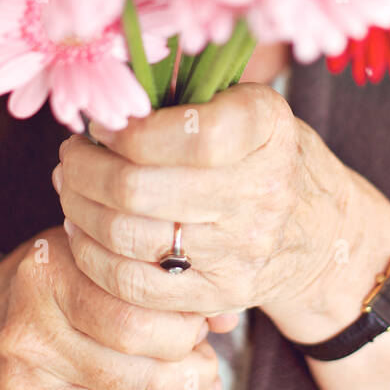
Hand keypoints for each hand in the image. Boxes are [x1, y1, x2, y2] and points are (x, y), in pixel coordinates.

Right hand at [0, 227, 221, 389]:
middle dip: (191, 377)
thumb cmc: (71, 282)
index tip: (199, 328)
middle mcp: (29, 338)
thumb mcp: (105, 260)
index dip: (185, 331)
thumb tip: (226, 315)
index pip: (134, 321)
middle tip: (207, 367)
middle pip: (138, 378)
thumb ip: (164, 280)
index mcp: (47, 279)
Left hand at [53, 83, 352, 333]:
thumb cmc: (259, 151)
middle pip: (139, 189)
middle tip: (71, 155)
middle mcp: (261, 191)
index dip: (129, 132)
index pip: (189, 136)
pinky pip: (135, 287)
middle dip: (85, 169)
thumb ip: (184, 94)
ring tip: (71, 187)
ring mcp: (242, 250)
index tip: (102, 125)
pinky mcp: (220, 295)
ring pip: (128, 238)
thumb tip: (109, 100)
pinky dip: (93, 259)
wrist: (318, 227)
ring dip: (79, 209)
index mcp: (266, 129)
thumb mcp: (243, 103)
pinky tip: (83, 232)